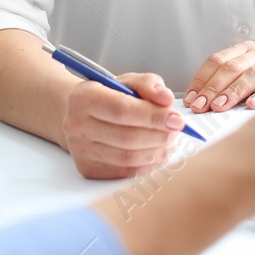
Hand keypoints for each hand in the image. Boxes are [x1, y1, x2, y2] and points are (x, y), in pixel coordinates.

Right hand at [62, 71, 185, 179]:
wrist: (81, 114)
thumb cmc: (108, 95)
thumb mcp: (127, 81)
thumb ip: (148, 85)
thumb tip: (166, 99)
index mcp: (83, 97)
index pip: (122, 110)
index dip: (153, 116)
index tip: (176, 119)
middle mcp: (76, 125)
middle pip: (127, 137)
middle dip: (159, 135)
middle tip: (177, 130)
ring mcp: (80, 151)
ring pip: (128, 158)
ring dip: (156, 151)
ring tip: (170, 141)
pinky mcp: (88, 169)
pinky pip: (125, 172)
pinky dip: (147, 164)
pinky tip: (157, 153)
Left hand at [184, 42, 254, 112]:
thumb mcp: (247, 85)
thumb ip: (225, 90)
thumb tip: (197, 105)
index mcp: (246, 50)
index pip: (218, 61)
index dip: (202, 80)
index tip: (191, 100)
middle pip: (232, 67)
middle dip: (214, 88)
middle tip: (202, 106)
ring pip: (253, 73)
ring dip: (234, 92)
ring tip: (221, 106)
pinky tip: (253, 105)